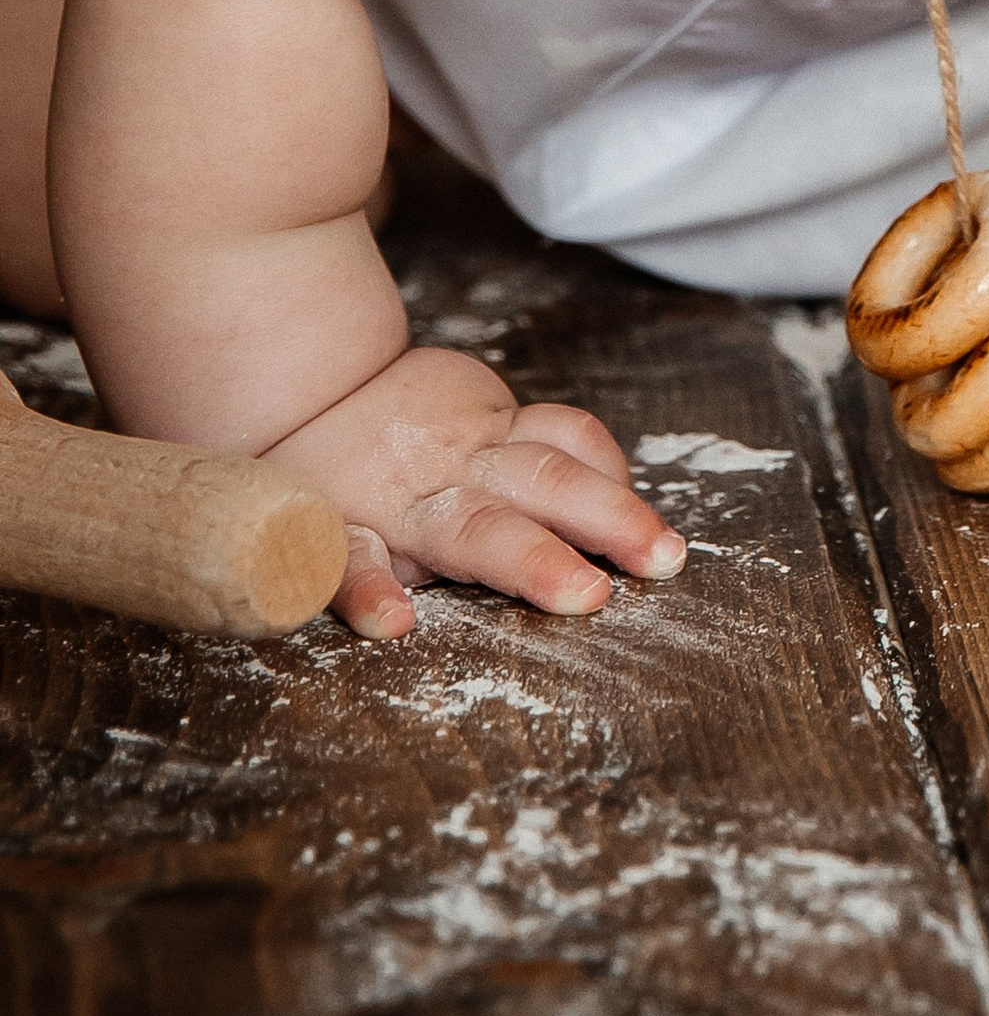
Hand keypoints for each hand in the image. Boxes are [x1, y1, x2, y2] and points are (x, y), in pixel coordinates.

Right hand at [263, 345, 686, 639]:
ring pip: (477, 526)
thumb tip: (618, 497)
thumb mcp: (477, 418)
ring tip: (580, 594)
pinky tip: (395, 625)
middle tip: (662, 559)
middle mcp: (461, 470)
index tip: (662, 540)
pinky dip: (370, 590)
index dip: (616, 479)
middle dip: (609, 519)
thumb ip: (539, 450)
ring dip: (530, 559)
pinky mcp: (340, 528)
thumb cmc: (407, 428)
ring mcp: (404, 502)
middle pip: (547, 483)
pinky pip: (352, 559)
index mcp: (495, 442)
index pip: (569, 445)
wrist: (299, 390)